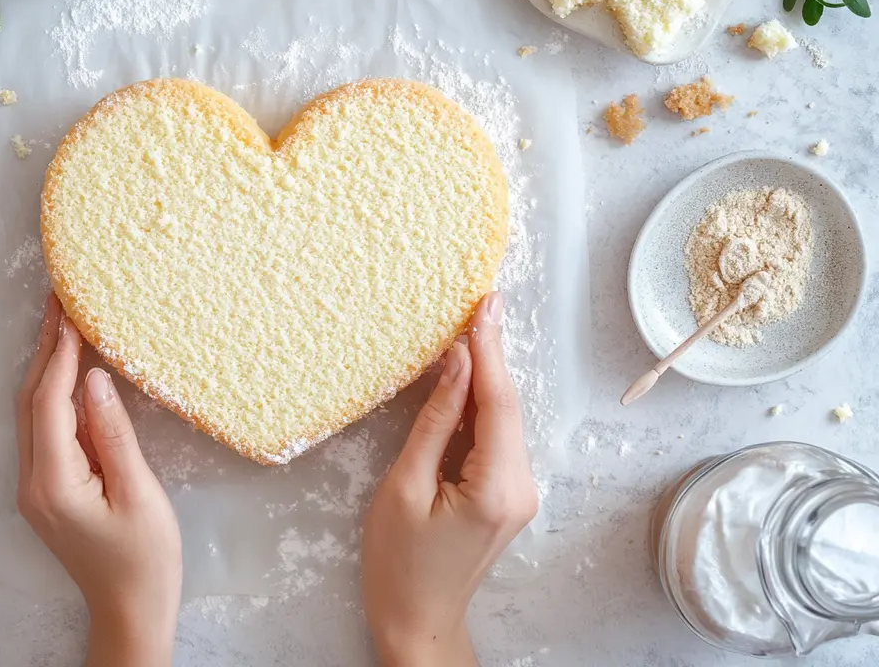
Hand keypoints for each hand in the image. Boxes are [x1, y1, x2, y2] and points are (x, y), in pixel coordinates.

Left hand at [15, 294, 181, 666]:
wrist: (130, 612)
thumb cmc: (145, 560)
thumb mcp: (139, 494)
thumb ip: (114, 434)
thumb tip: (96, 378)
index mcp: (53, 482)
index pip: (49, 402)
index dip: (60, 354)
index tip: (70, 310)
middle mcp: (32, 482)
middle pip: (30, 402)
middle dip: (45, 349)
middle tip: (58, 302)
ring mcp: (35, 487)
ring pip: (33, 414)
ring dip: (47, 369)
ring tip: (63, 324)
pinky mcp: (47, 490)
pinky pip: (45, 431)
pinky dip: (54, 396)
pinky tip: (71, 374)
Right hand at [362, 292, 538, 666]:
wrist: (416, 617)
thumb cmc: (398, 561)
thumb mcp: (405, 485)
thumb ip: (435, 422)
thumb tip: (456, 365)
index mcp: (496, 488)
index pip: (497, 404)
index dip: (489, 351)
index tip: (484, 305)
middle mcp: (521, 487)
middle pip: (505, 408)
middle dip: (489, 356)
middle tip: (480, 303)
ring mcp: (520, 492)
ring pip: (502, 420)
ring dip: (483, 379)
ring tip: (469, 328)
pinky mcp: (508, 494)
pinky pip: (494, 439)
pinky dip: (479, 407)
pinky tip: (463, 379)